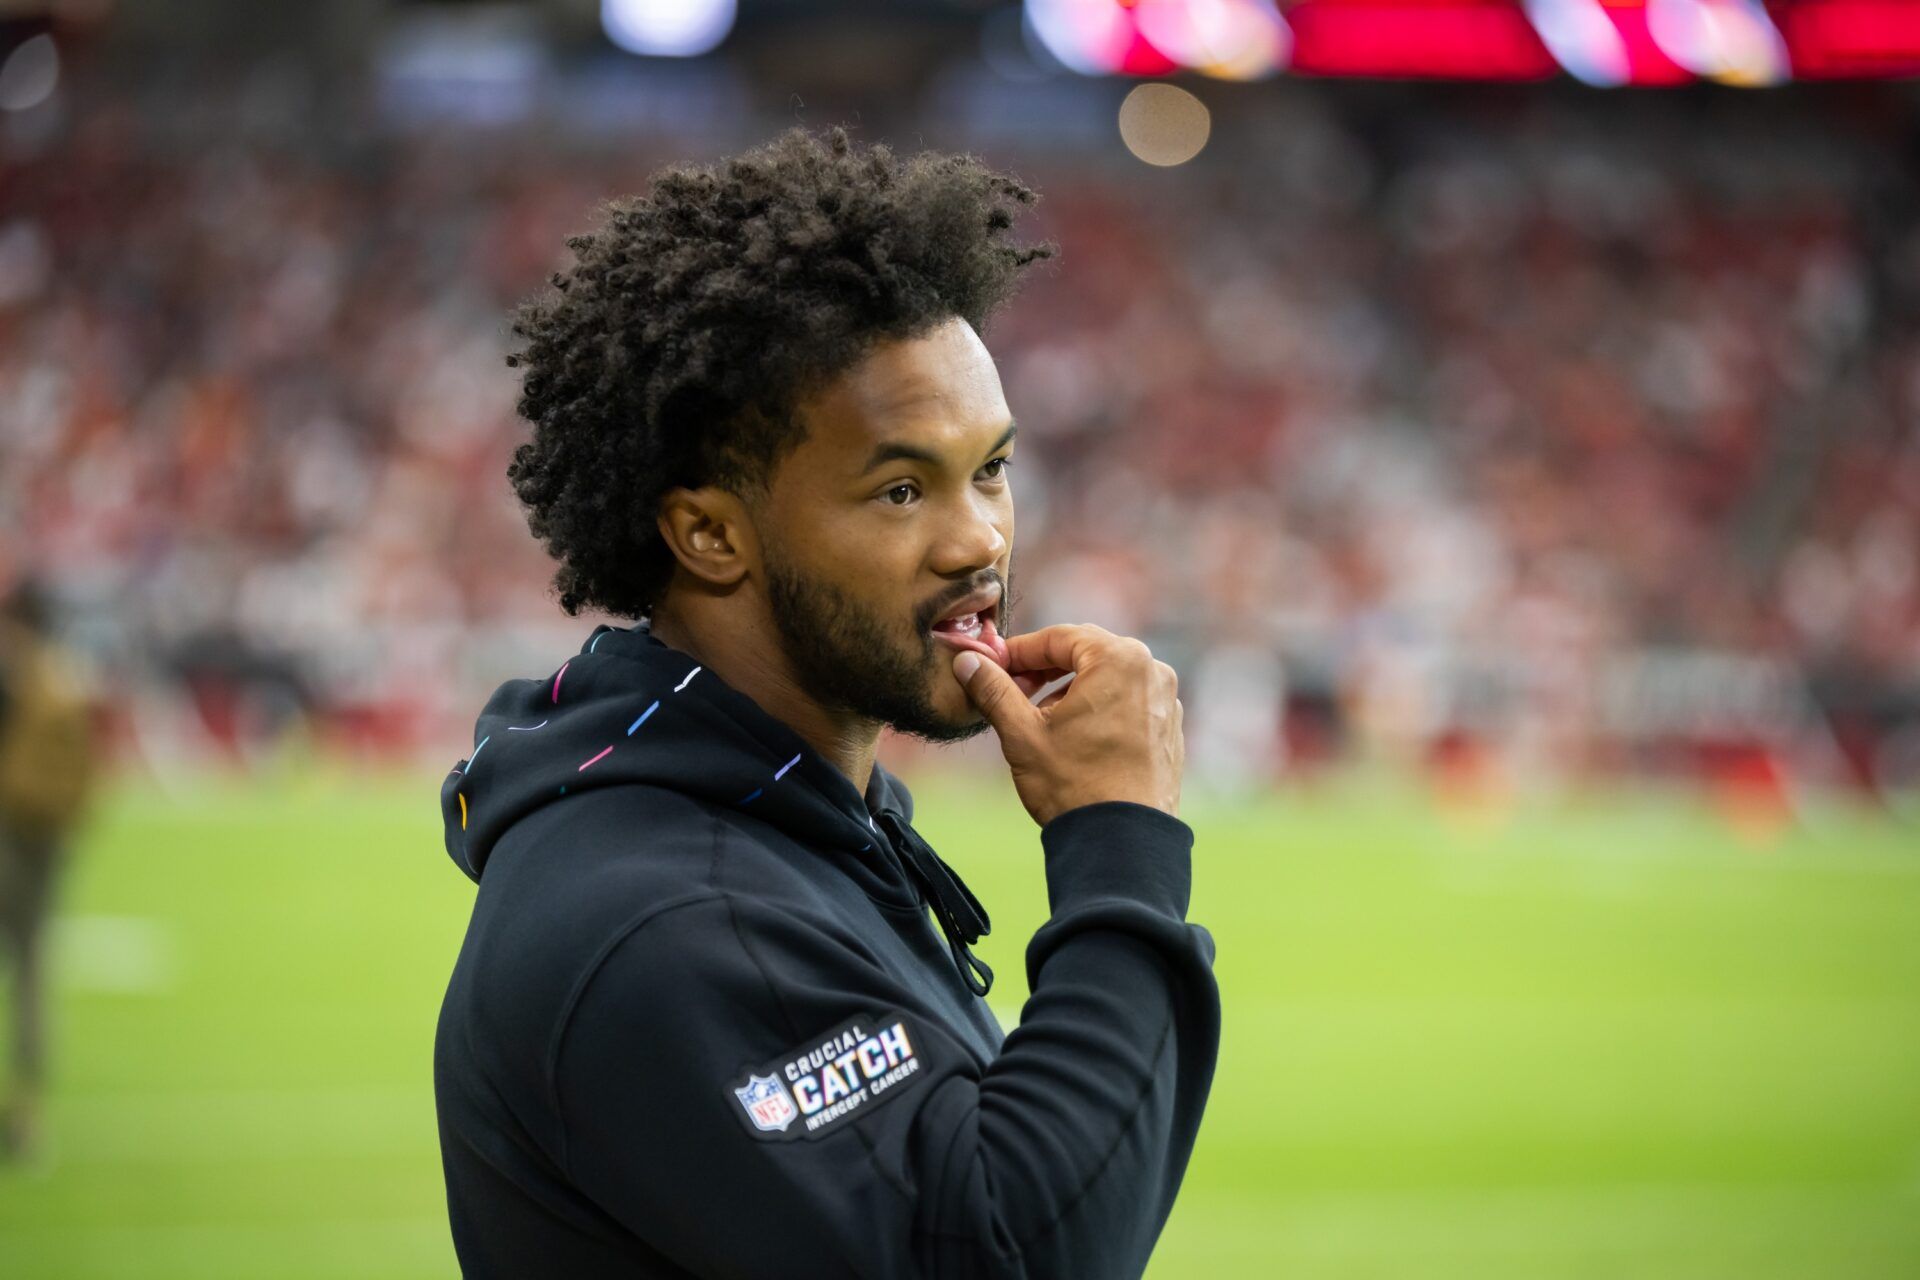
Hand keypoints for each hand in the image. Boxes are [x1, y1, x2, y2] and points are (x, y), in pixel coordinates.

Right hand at [952, 624, 1182, 827]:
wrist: (1121, 843)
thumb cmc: (1074, 785)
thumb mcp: (1022, 733)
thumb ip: (993, 690)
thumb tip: (966, 663)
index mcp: (1120, 659)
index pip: (1059, 638)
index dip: (1019, 651)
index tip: (993, 666)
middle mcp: (1153, 671)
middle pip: (1087, 654)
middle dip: (1045, 669)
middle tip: (1012, 689)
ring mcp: (1167, 702)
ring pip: (1109, 679)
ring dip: (1072, 689)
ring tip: (1040, 718)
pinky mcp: (1170, 731)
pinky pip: (1129, 704)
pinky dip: (1099, 709)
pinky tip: (1075, 737)